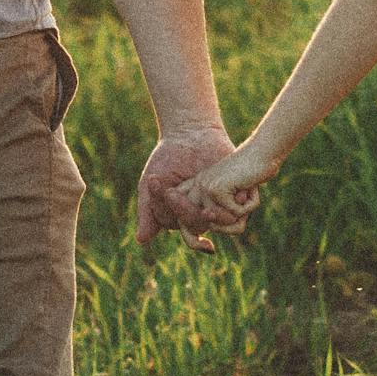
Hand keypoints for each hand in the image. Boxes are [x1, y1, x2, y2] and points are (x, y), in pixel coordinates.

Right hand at [135, 126, 237, 250]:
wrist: (192, 134)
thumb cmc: (168, 158)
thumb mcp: (152, 183)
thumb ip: (146, 211)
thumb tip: (141, 240)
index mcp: (179, 215)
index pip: (171, 221)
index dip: (162, 204)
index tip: (154, 180)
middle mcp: (199, 215)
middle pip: (192, 224)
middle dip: (181, 207)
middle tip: (170, 190)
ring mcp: (217, 206)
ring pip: (211, 221)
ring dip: (203, 212)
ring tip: (200, 197)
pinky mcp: (235, 197)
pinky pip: (236, 212)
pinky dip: (227, 205)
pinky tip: (214, 192)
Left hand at [172, 141, 279, 232]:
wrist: (260, 154)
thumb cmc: (251, 177)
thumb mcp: (234, 201)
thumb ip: (221, 217)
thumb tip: (211, 234)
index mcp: (195, 190)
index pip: (184, 221)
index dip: (192, 239)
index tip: (210, 248)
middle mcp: (195, 189)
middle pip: (198, 227)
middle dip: (229, 226)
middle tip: (243, 211)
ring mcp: (204, 188)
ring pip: (220, 223)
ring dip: (241, 214)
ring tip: (247, 195)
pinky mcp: (215, 189)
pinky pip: (235, 214)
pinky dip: (249, 205)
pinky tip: (250, 189)